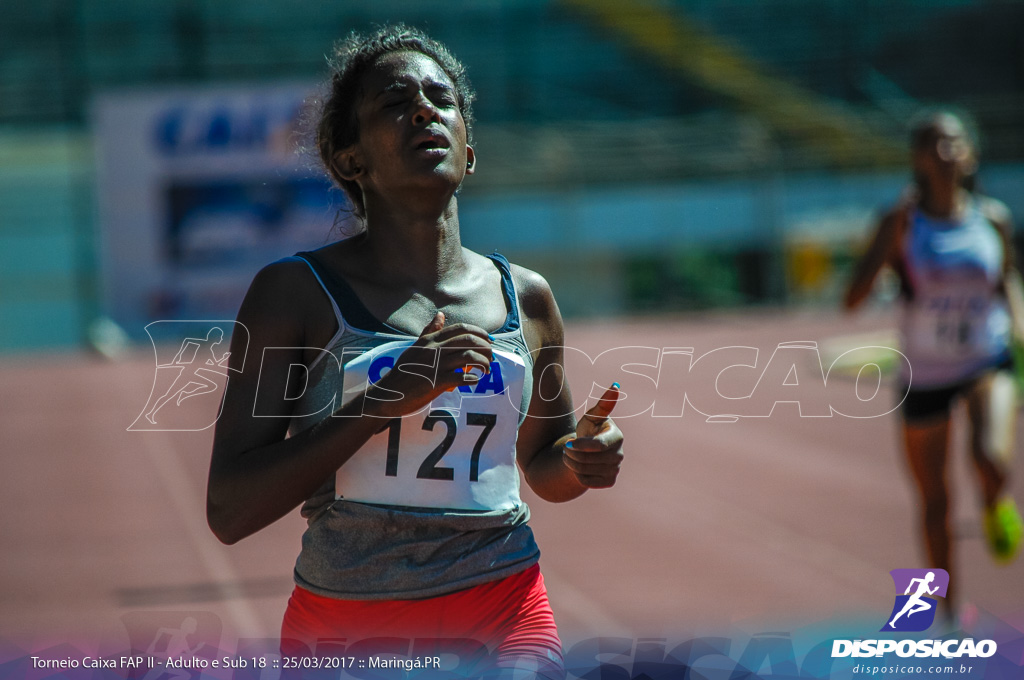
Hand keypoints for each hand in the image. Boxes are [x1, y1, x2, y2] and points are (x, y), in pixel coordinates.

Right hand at [364, 312, 493, 418]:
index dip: (479, 332)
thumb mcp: (415, 347)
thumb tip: (440, 315)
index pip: (460, 328)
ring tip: (486, 369)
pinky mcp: (435, 382)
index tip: (489, 340)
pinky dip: (472, 378)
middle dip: (485, 346)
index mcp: (430, 340)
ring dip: (483, 362)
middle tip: (491, 356)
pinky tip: (475, 380)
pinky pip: (460, 377)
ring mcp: (435, 365)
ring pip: (468, 356)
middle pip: (468, 340)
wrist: (388, 393)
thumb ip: (429, 332)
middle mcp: (434, 349)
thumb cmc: (403, 371)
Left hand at [562, 383, 623, 488]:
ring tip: (569, 455)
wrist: (587, 451)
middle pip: (588, 459)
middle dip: (572, 454)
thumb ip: (603, 404)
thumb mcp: (593, 416)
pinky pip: (586, 482)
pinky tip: (578, 466)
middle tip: (566, 447)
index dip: (581, 445)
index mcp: (617, 437)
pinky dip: (577, 475)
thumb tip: (615, 386)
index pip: (598, 446)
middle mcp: (619, 454)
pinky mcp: (609, 481)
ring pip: (585, 471)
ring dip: (571, 463)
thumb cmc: (590, 429)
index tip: (569, 442)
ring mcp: (615, 469)